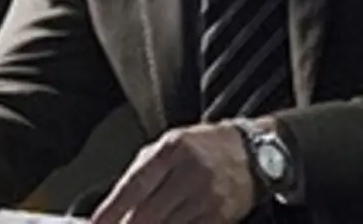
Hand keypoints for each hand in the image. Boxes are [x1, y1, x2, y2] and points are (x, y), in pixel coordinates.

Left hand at [91, 123, 255, 223]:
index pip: (135, 185)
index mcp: (172, 150)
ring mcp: (207, 198)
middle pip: (149, 214)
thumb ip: (141, 173)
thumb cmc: (201, 148)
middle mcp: (190, 173)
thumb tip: (114, 206)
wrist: (250, 152)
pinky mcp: (220, 218)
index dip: (112, 209)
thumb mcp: (168, 145)